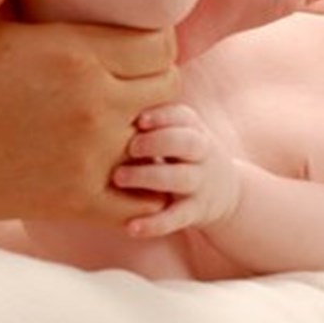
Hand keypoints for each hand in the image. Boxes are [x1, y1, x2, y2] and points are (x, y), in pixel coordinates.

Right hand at [0, 18, 179, 221]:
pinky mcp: (77, 200)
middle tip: (130, 83)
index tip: (137, 47)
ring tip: (125, 122)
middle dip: (154, 80)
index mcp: (74, 53)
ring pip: (161, 135)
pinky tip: (125, 172)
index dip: (154, 42)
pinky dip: (144, 186)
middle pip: (168, 85)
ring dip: (148, 127)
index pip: (160, 44)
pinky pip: (145, 197)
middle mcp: (94, 102)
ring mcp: (90, 154)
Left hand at [112, 103, 238, 237]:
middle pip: (188, 142)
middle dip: (160, 142)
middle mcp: (200, 153)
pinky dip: (156, 224)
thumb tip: (99, 96)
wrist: (224, 190)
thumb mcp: (178, 130)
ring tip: (119, 178)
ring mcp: (200, 183)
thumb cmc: (182, 152)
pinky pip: (177, 218)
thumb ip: (151, 116)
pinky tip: (131, 227)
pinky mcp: (195, 211)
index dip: (163, 117)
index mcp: (193, 129)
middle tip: (130, 146)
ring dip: (151, 176)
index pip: (183, 117)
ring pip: (182, 178)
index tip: (139, 118)